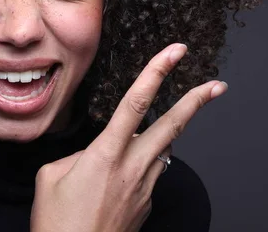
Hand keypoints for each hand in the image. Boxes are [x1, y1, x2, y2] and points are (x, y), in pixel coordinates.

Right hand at [30, 43, 227, 231]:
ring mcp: (144, 189)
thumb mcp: (51, 177)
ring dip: (168, 132)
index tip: (175, 53)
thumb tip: (95, 154)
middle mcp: (132, 168)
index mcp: (106, 154)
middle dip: (196, 101)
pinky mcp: (146, 206)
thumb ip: (77, 155)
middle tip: (217, 85)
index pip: (137, 103)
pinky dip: (143, 163)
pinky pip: (150, 174)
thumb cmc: (57, 223)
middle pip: (172, 126)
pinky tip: (121, 175)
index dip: (157, 72)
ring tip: (164, 123)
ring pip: (164, 150)